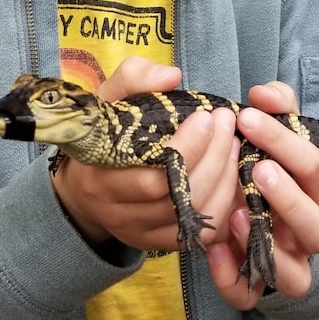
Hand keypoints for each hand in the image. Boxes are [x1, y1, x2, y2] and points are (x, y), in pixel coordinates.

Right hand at [51, 57, 239, 252]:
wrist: (85, 183)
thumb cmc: (104, 133)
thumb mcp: (109, 97)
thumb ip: (135, 77)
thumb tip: (171, 76)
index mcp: (100, 175)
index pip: (152, 174)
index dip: (186, 148)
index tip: (207, 117)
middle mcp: (117, 211)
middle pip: (176, 196)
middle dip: (211, 158)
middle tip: (227, 125)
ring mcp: (140, 232)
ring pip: (193, 216)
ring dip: (223, 178)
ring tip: (233, 143)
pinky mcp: (159, 243)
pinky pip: (201, 232)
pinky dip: (224, 203)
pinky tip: (231, 172)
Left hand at [207, 83, 318, 308]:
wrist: (263, 209)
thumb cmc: (272, 161)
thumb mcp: (279, 128)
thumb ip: (277, 104)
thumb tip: (263, 93)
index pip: (317, 167)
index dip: (285, 142)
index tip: (247, 116)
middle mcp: (311, 229)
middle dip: (288, 198)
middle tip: (255, 168)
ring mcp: (288, 262)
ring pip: (296, 275)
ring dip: (267, 245)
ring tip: (237, 213)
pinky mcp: (258, 283)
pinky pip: (250, 295)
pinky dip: (231, 278)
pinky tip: (212, 247)